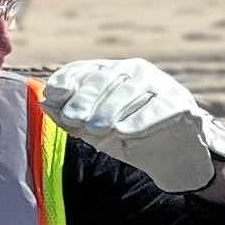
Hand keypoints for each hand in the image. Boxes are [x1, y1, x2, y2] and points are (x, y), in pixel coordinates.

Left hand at [43, 57, 224, 195]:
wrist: (170, 155)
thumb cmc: (127, 136)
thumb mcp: (94, 131)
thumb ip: (70, 119)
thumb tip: (45, 104)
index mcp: (112, 73)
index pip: (86, 68)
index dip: (68, 78)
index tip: (53, 92)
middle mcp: (136, 72)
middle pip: (107, 77)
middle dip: (87, 97)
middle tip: (73, 117)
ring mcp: (160, 84)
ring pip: (130, 90)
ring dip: (110, 109)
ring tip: (95, 128)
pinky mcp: (180, 103)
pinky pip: (158, 108)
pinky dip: (140, 119)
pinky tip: (124, 131)